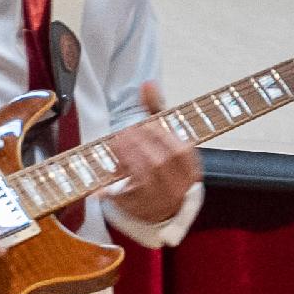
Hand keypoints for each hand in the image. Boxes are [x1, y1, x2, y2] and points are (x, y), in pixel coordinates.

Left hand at [96, 82, 201, 223]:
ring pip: (144, 178)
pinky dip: (111, 189)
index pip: (180, 150)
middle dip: (139, 143)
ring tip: (116, 144)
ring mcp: (159, 199)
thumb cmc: (166, 167)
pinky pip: (124, 197)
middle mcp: (179, 185)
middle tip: (124, 132)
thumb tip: (147, 83)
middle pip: (160, 162)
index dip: (160, 135)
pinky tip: (103, 179)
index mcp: (191, 168)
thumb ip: (157, 111)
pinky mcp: (139, 209)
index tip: (144, 125)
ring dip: (127, 157)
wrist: (165, 210)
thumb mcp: (168, 138)